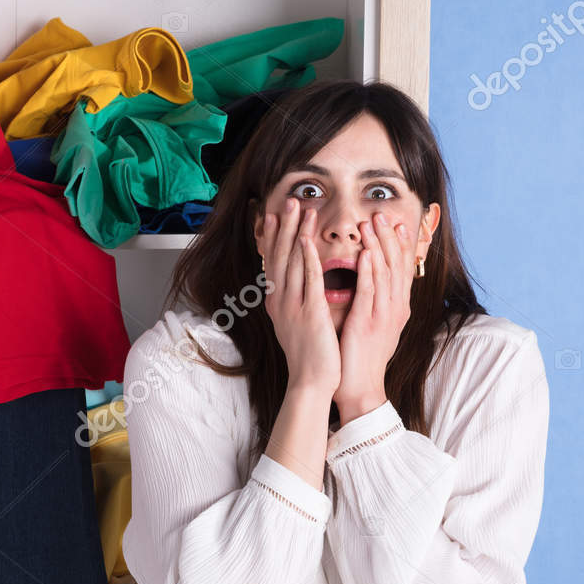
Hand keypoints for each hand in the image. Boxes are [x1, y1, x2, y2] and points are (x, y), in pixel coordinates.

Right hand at [261, 197, 339, 399]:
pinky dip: (307, 257)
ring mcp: (293, 306)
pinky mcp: (310, 312)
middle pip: (280, 256)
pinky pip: (308, 280)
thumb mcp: (296, 324)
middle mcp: (280, 302)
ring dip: (296, 233)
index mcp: (277, 303)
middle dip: (284, 226)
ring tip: (303, 209)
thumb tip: (295, 286)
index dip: (272, 237)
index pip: (272, 263)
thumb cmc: (309, 357)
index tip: (273, 215)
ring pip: (293, 262)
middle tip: (289, 201)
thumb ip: (295, 302)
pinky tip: (308, 239)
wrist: (311, 382)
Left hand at [334, 212, 412, 420]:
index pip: (402, 269)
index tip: (396, 222)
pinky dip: (368, 272)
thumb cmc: (362, 357)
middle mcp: (395, 308)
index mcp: (396, 307)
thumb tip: (370, 281)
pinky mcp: (367, 324)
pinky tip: (365, 254)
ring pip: (384, 274)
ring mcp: (383, 316)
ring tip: (372, 223)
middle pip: (396, 265)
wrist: (360, 388)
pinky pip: (369, 293)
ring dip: (378, 246)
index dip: (400, 245)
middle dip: (389, 238)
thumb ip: (375, 302)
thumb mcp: (374, 324)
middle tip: (381, 213)